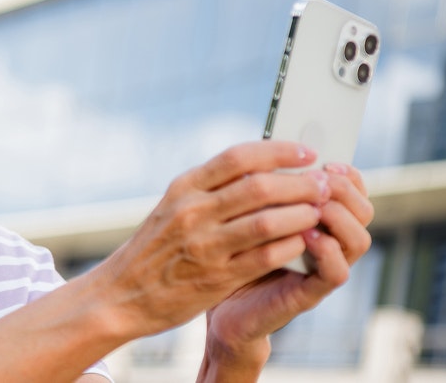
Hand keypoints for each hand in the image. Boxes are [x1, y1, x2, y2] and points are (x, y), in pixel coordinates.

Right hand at [86, 141, 330, 340]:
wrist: (121, 294)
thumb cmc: (154, 248)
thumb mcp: (172, 207)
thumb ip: (210, 189)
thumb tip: (262, 168)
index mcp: (184, 188)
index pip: (238, 157)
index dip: (279, 151)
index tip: (306, 153)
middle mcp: (192, 212)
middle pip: (259, 186)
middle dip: (300, 183)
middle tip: (323, 184)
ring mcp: (205, 244)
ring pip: (267, 221)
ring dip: (302, 214)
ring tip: (320, 211)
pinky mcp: (217, 276)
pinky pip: (264, 256)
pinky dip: (291, 245)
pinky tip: (304, 241)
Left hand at [202, 162, 373, 376]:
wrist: (221, 306)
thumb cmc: (234, 253)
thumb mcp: (247, 213)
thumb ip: (264, 187)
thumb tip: (268, 145)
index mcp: (318, 219)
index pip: (352, 190)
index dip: (346, 172)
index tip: (324, 158)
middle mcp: (329, 242)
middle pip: (363, 210)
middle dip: (345, 190)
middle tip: (319, 180)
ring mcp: (322, 268)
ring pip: (359, 240)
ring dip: (340, 217)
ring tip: (315, 206)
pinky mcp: (310, 293)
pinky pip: (337, 272)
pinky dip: (327, 251)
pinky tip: (306, 236)